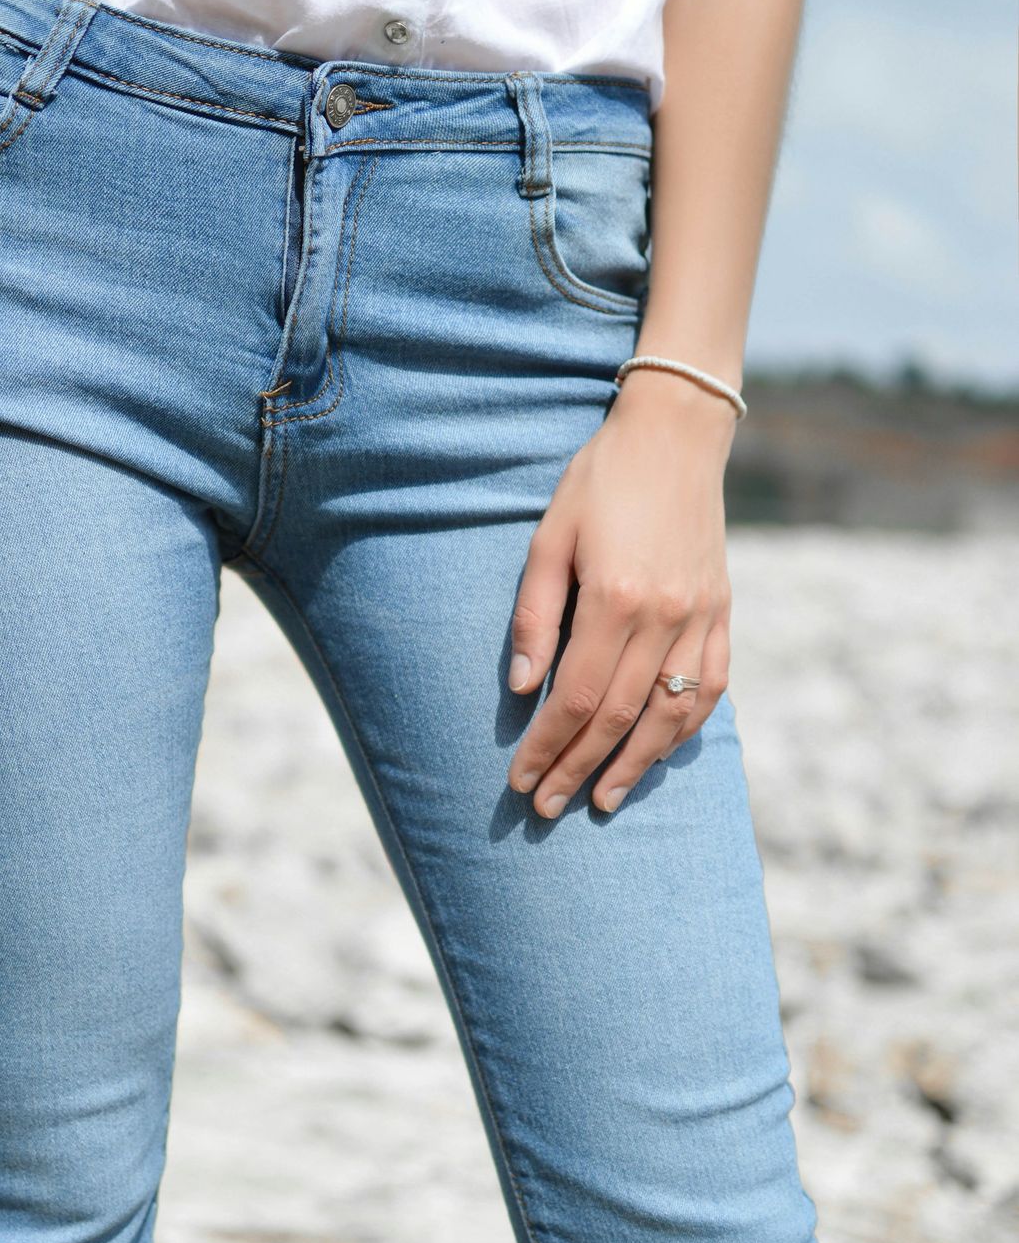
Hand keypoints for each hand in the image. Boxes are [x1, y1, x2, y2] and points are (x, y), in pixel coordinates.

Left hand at [506, 370, 736, 815]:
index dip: (546, 746)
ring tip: (604, 798)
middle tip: (547, 807)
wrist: (676, 435)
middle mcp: (666, 617)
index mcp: (617, 599)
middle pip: (618, 717)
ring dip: (636, 764)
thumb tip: (523, 690)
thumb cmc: (600, 480)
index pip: (575, 698)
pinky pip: (710, 686)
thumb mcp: (549, 537)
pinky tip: (657, 751)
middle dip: (579, 768)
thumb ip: (535, 615)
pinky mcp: (722, 611)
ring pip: (671, 714)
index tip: (520, 779)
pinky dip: (683, 727)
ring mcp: (701, 617)